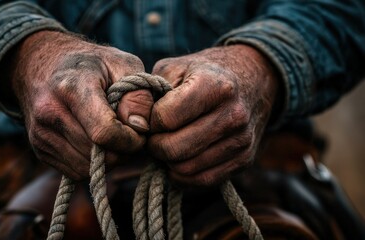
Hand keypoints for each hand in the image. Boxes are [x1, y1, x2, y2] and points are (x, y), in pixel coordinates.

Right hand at [5, 31, 153, 179]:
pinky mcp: (39, 149)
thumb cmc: (91, 64)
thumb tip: (140, 128)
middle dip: (123, 151)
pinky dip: (93, 164)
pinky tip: (98, 142)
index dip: (131, 140)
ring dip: (109, 160)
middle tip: (131, 135)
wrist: (43, 64)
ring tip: (115, 137)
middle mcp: (50, 112)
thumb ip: (137, 94)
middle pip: (97, 154)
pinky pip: (75, 172)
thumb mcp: (122, 64)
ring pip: (87, 169)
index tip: (141, 132)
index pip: (105, 133)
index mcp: (71, 87)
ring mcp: (40, 133)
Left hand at [149, 45, 279, 185]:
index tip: (150, 117)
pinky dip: (184, 176)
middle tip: (153, 137)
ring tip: (166, 146)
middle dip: (154, 147)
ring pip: (187, 169)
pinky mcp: (245, 160)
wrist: (252, 80)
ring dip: (167, 163)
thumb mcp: (176, 68)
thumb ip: (152, 91)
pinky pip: (204, 181)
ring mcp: (242, 140)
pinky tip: (179, 160)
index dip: (149, 121)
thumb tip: (137, 125)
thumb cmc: (205, 74)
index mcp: (214, 86)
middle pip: (174, 149)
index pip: (165, 119)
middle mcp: (233, 114)